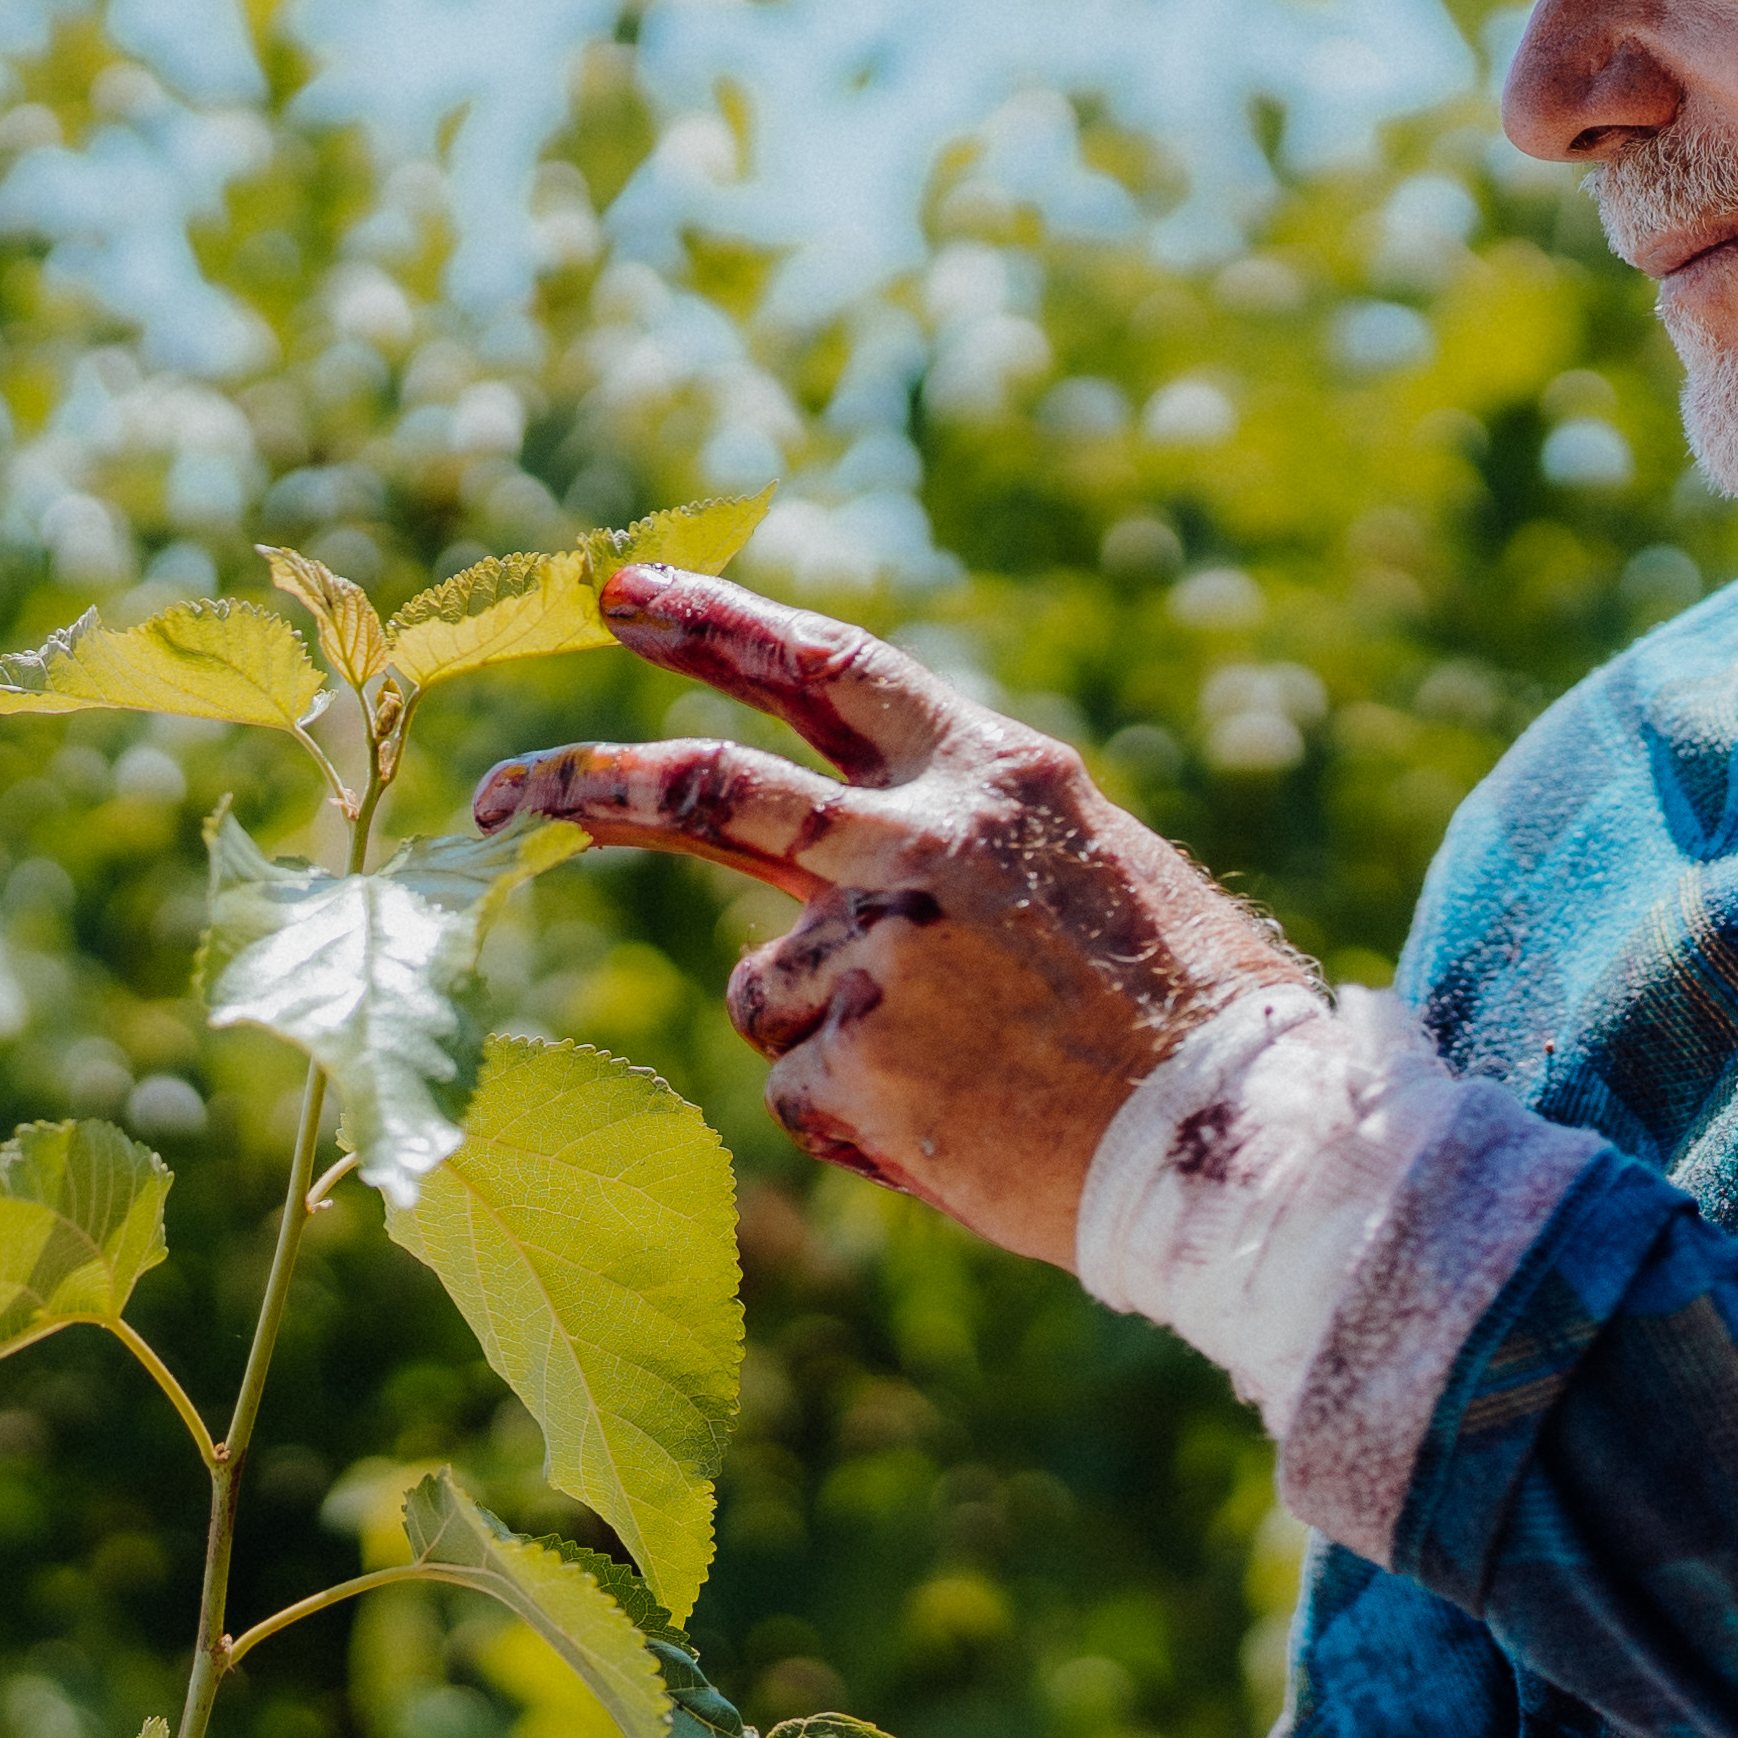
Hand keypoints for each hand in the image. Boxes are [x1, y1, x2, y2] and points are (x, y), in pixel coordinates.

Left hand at [475, 568, 1310, 1265]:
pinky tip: (963, 1132)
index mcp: (991, 774)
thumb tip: (838, 860)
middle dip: (588, 783)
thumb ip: (957, 844)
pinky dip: (865, 1125)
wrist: (1243, 1145)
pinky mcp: (855, 1056)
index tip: (615, 592)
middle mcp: (921, 837)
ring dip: (827, 1041)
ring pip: (762, 990)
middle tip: (494, 792)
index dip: (713, 626)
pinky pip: (804, 1094)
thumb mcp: (1082, 872)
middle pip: (714, 789)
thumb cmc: (1184, 1019)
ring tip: (961, 1078)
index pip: (826, 666)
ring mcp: (879, 944)